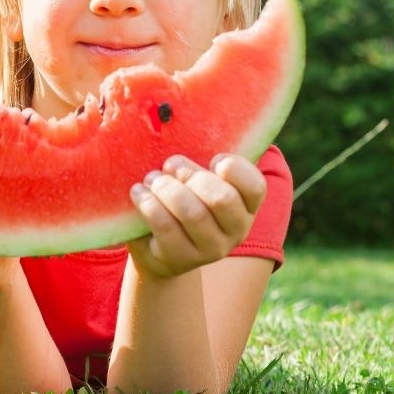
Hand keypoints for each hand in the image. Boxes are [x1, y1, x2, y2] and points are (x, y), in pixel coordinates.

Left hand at [125, 153, 266, 278]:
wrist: (157, 248)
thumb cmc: (182, 201)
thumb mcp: (196, 182)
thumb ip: (199, 165)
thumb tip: (172, 134)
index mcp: (246, 207)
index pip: (255, 186)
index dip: (234, 168)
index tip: (212, 160)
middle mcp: (236, 231)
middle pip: (222, 198)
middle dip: (190, 176)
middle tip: (169, 168)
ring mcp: (210, 250)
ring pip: (192, 212)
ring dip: (165, 188)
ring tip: (151, 181)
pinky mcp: (180, 259)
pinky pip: (164, 225)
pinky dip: (147, 203)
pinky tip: (138, 193)